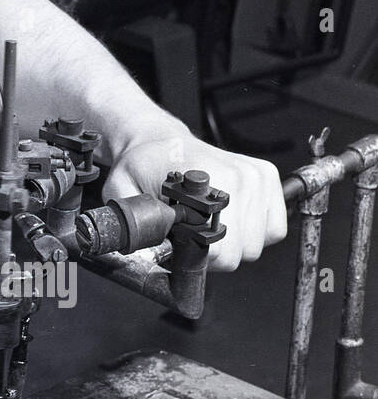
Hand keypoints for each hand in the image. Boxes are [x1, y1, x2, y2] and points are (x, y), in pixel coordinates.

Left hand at [103, 129, 287, 271]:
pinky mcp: (266, 176)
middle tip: (195, 239)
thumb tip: (142, 247)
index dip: (199, 258)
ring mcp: (256, 176)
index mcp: (206, 183)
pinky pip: (275, 227)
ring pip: (260, 243)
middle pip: (243, 252)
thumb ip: (133, 221)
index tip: (183, 248)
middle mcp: (239, 177)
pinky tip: (233, 221)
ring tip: (211, 228)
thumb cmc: (142, 166)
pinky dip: (257, 232)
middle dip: (217, 254)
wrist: (159, 140)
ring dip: (237, 244)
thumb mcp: (124, 192)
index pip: (221, 250)